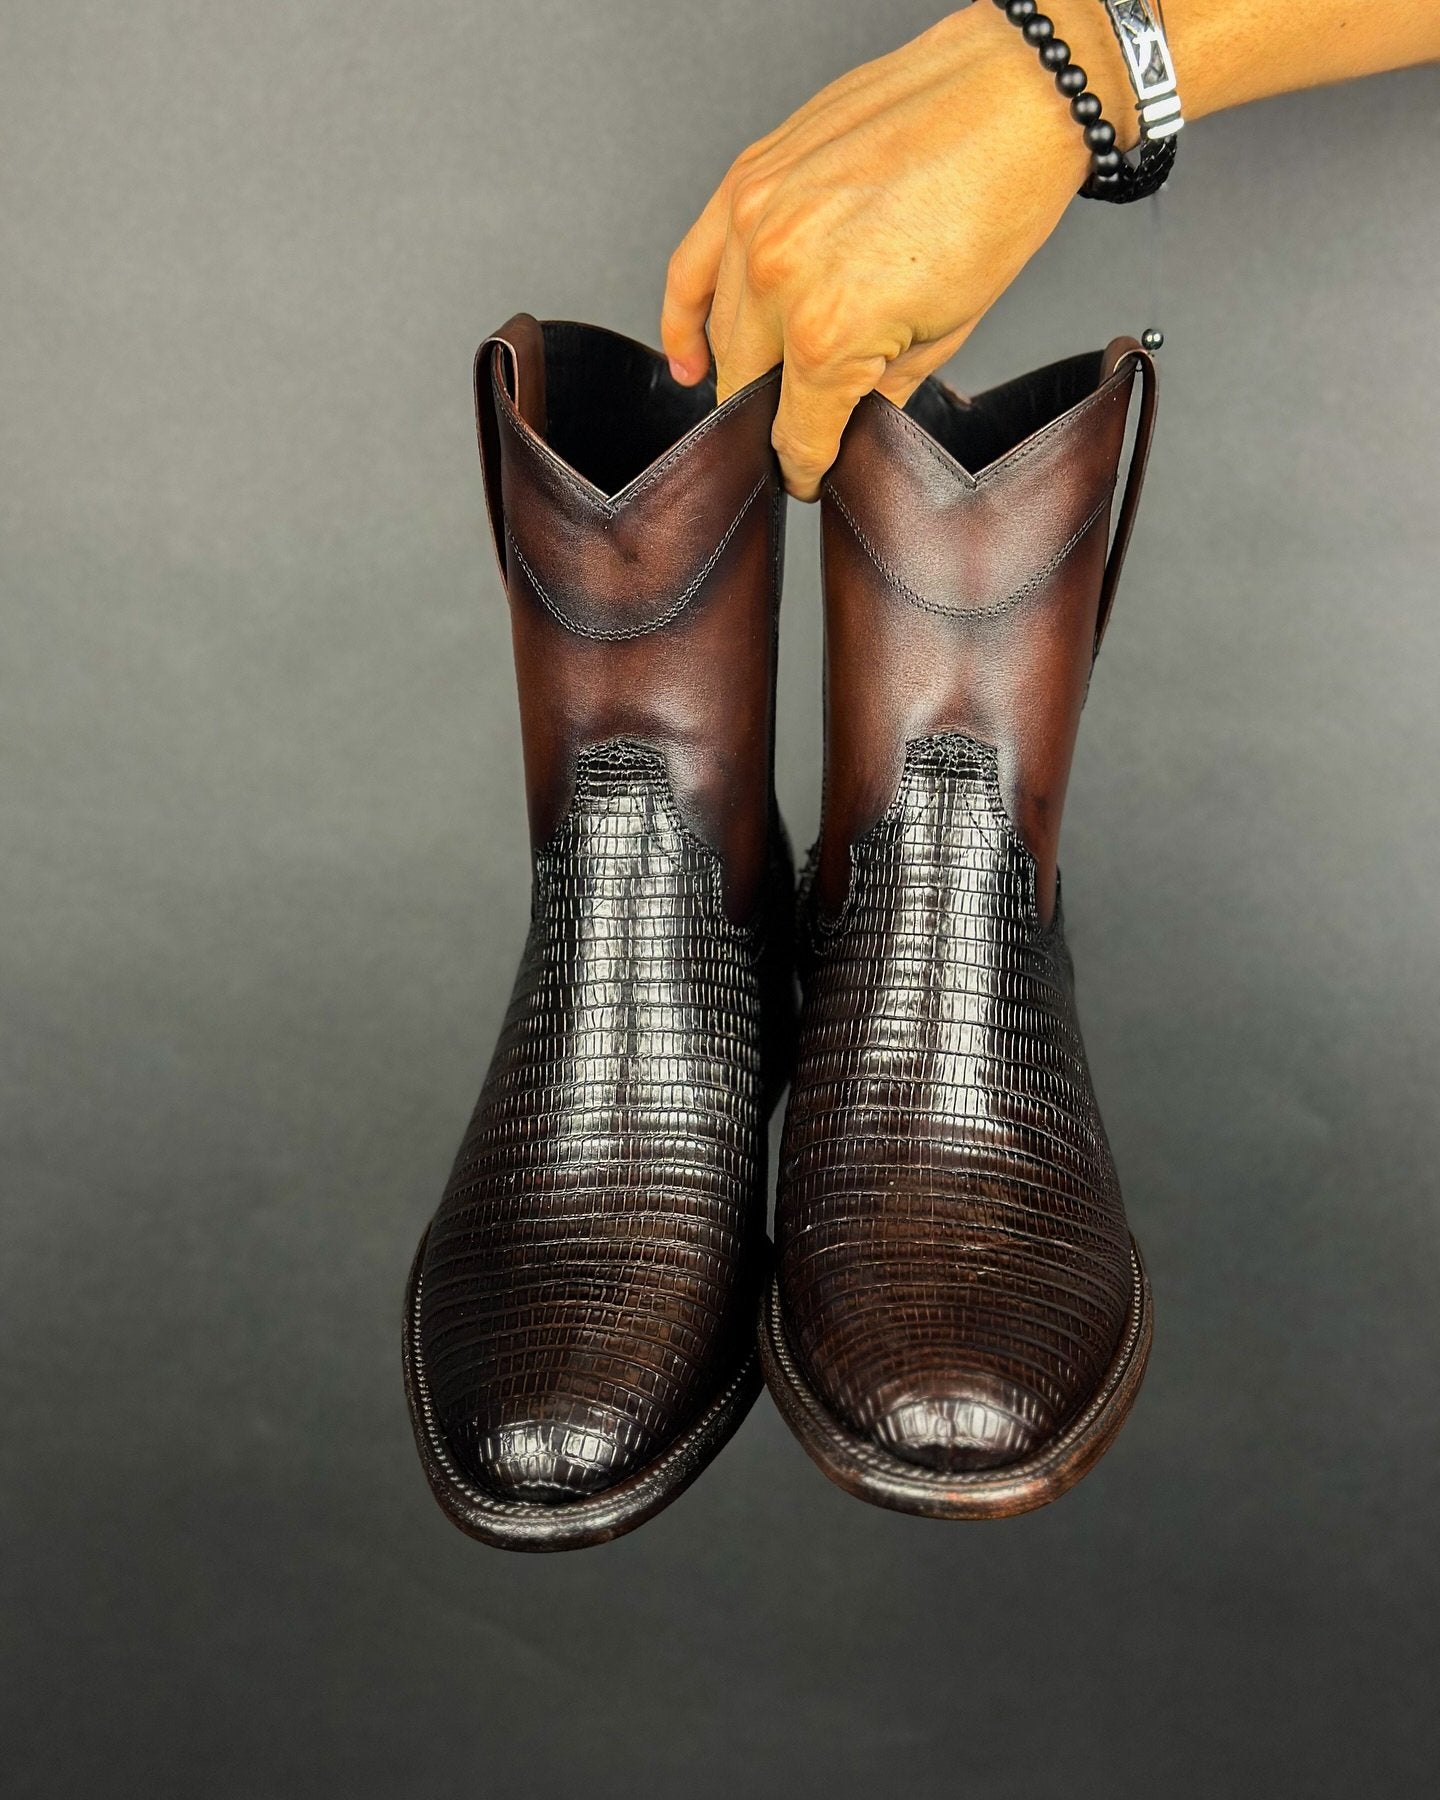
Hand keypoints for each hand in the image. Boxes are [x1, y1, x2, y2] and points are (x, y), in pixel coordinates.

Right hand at [660, 4, 1102, 498]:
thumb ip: (881, 390)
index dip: (804, 468)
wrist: (1008, 98)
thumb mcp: (947, 333)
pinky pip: (689, 266)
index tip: (806, 478)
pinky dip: (682, 317)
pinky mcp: (747, 180)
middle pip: (748, 388)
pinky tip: (688, 356)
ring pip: (718, 332)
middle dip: (773, 419)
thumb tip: (852, 422)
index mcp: (829, 334)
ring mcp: (753, 225)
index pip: (796, 434)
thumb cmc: (993, 203)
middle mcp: (777, 282)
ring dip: (738, 370)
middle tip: (796, 429)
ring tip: (755, 393)